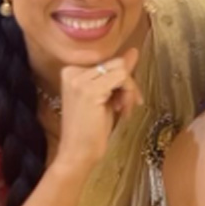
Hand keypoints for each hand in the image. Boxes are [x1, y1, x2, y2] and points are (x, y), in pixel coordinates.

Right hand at [52, 48, 142, 171]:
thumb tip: (133, 51)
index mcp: (71, 70)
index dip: (121, 80)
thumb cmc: (90, 130)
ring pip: (122, 69)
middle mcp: (72, 71)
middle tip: (125, 106)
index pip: (108, 62)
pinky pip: (123, 78)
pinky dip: (129, 95)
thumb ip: (117, 73)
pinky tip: (122, 112)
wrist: (77, 153)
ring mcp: (79, 79)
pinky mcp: (90, 89)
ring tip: (123, 110)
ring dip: (129, 91)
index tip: (120, 100)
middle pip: (116, 63)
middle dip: (128, 85)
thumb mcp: (106, 96)